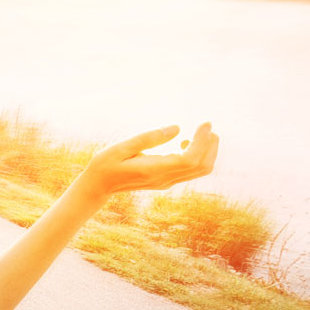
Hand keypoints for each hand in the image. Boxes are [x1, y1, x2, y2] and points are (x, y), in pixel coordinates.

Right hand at [76, 123, 218, 197]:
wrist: (98, 187)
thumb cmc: (105, 165)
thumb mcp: (121, 147)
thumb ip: (149, 138)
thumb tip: (177, 128)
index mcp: (153, 170)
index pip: (189, 159)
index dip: (202, 141)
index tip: (205, 123)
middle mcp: (164, 179)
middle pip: (201, 166)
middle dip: (211, 145)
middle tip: (206, 125)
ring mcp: (166, 181)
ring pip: (200, 170)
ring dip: (208, 151)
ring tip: (201, 132)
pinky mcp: (166, 180)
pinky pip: (191, 170)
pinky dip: (198, 155)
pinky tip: (184, 143)